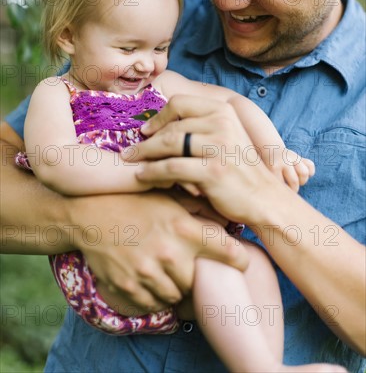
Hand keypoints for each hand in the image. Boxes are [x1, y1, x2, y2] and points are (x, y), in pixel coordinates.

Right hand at [68, 190, 246, 312]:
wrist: (91, 213)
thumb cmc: (135, 202)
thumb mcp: (170, 197)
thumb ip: (200, 207)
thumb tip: (226, 216)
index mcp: (185, 228)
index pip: (231, 253)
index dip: (239, 259)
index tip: (237, 260)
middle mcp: (170, 253)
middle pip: (200, 280)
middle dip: (195, 272)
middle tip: (184, 260)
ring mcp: (149, 273)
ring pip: (177, 294)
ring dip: (174, 284)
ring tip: (163, 266)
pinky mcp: (130, 287)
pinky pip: (154, 304)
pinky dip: (155, 294)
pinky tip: (148, 276)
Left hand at [134, 95, 286, 223]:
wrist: (263, 198)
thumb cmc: (238, 169)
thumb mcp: (225, 137)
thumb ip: (200, 126)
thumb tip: (159, 124)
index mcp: (223, 111)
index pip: (180, 103)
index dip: (158, 116)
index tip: (146, 130)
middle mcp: (222, 123)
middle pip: (172, 126)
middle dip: (147, 139)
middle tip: (130, 150)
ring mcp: (218, 146)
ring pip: (169, 144)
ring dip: (145, 154)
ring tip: (131, 161)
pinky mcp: (213, 171)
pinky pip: (171, 168)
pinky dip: (152, 172)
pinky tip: (141, 176)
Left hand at [264, 147, 314, 191]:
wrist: (270, 150)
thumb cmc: (267, 167)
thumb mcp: (266, 174)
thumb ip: (272, 184)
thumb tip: (280, 199)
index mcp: (274, 167)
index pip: (283, 186)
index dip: (283, 192)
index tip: (280, 191)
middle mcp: (285, 161)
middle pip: (295, 181)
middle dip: (293, 189)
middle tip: (289, 188)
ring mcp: (294, 157)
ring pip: (305, 173)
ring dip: (302, 181)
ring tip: (296, 181)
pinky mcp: (300, 157)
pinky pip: (311, 166)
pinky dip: (310, 172)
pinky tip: (301, 174)